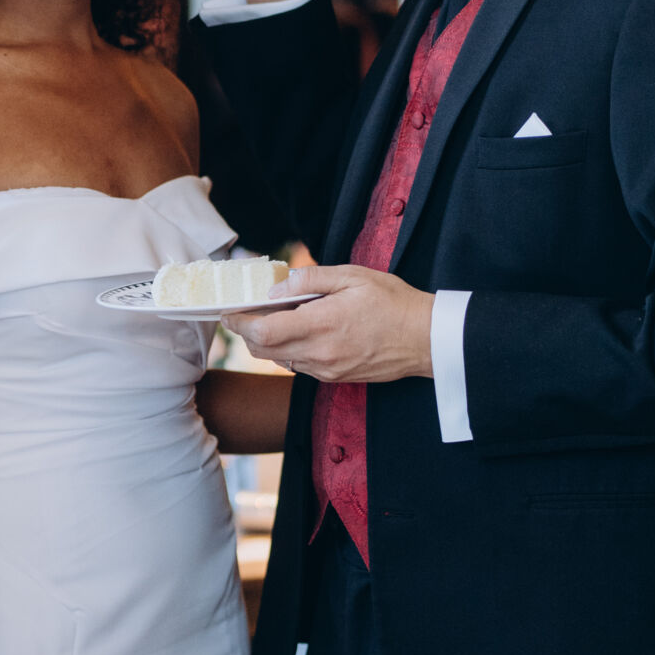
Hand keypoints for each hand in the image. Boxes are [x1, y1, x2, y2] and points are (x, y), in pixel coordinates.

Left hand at [236, 265, 434, 382]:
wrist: (426, 339)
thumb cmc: (394, 303)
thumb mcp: (353, 276)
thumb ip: (311, 280)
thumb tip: (278, 287)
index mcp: (322, 325)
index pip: (263, 332)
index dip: (239, 322)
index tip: (228, 310)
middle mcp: (319, 354)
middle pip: (262, 350)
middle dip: (246, 333)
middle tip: (243, 312)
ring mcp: (326, 370)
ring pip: (279, 360)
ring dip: (267, 342)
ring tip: (272, 318)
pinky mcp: (335, 377)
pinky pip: (298, 366)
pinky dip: (288, 350)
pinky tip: (298, 332)